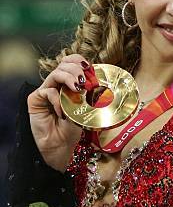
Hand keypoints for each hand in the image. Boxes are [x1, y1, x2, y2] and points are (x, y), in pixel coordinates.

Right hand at [27, 54, 85, 170]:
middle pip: (63, 65)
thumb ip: (89, 95)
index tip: (89, 66)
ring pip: (55, 74)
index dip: (78, 60)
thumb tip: (102, 83)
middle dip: (76, 69)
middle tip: (85, 81)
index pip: (70, 62)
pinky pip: (47, 92)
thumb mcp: (86, 108)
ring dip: (69, 77)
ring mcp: (45, 91)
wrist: (62, 146)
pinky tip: (63, 111)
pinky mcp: (35, 100)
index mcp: (67, 83)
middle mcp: (56, 84)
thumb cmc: (74, 128)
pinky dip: (58, 100)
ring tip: (78, 88)